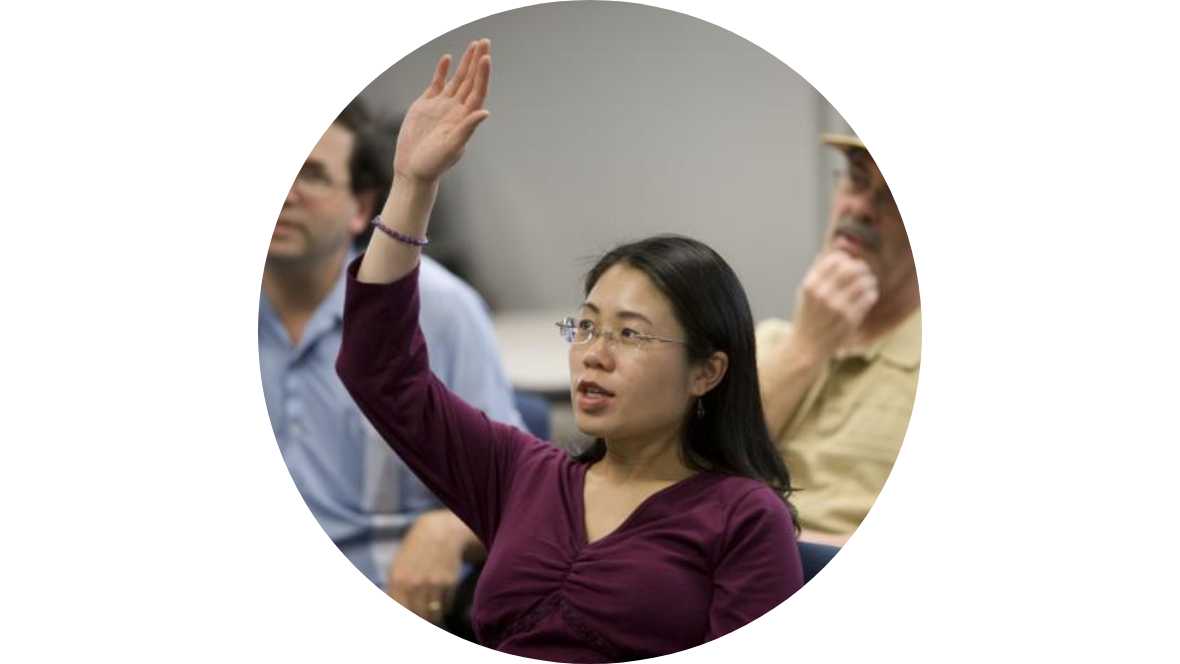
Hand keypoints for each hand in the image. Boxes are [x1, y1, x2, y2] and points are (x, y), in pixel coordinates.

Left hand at [387, 510, 466, 627]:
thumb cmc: (413, 553)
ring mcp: (434, 584)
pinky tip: (441, 594)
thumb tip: (400, 608)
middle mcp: (415, 584)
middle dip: (421, 618)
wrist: (439, 533)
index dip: (409, 614)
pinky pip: (447, 606)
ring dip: (433, 615)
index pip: (402, 610)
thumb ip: (394, 593)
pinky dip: (444, 606)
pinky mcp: (450, 584)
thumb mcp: (396, 569)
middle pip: (419, 617)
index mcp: (398, 581)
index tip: (413, 612)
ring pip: (434, 615)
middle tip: (422, 613)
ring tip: (431, 607)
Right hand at [393, 39, 492, 185]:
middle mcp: (456, 109)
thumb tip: (485, 112)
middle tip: (485, 41)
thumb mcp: (452, 146)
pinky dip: (442, 71)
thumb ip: (467, 128)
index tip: (486, 57)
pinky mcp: (425, 105)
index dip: (482, 74)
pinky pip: (437, 84)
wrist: (412, 169)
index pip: (478, 91)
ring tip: (474, 44)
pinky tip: (448, 58)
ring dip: (465, 62)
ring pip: (456, 79)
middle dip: (477, 61)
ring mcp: (441, 106)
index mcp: (465, 118)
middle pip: (470, 80)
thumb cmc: (434, 163)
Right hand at [790, 250, 878, 359]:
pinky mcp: (850, 319)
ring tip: (868, 284)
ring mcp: (836, 307)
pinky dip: (871, 293)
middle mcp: (822, 294)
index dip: (845, 259)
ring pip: (862, 281)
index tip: (848, 264)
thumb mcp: (806, 292)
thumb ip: (818, 270)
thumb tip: (832, 249)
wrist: (806, 347)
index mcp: (810, 285)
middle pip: (850, 268)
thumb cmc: (808, 317)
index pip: (833, 260)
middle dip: (860, 267)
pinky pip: (868, 297)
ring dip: (869, 280)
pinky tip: (868, 296)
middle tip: (864, 272)